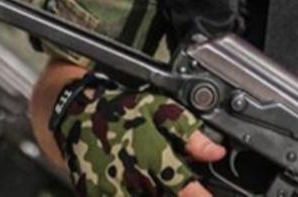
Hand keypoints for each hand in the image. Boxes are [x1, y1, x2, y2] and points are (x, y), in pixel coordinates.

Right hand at [53, 79, 225, 195]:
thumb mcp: (160, 110)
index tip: (206, 196)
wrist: (79, 114)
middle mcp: (133, 175)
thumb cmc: (123, 109)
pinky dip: (134, 192)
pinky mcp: (96, 195)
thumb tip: (218, 152)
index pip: (181, 183)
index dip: (197, 194)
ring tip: (154, 179)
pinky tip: (139, 185)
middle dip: (173, 192)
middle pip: (162, 196)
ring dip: (155, 192)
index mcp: (151, 153)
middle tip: (173, 179)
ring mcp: (113, 189)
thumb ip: (189, 133)